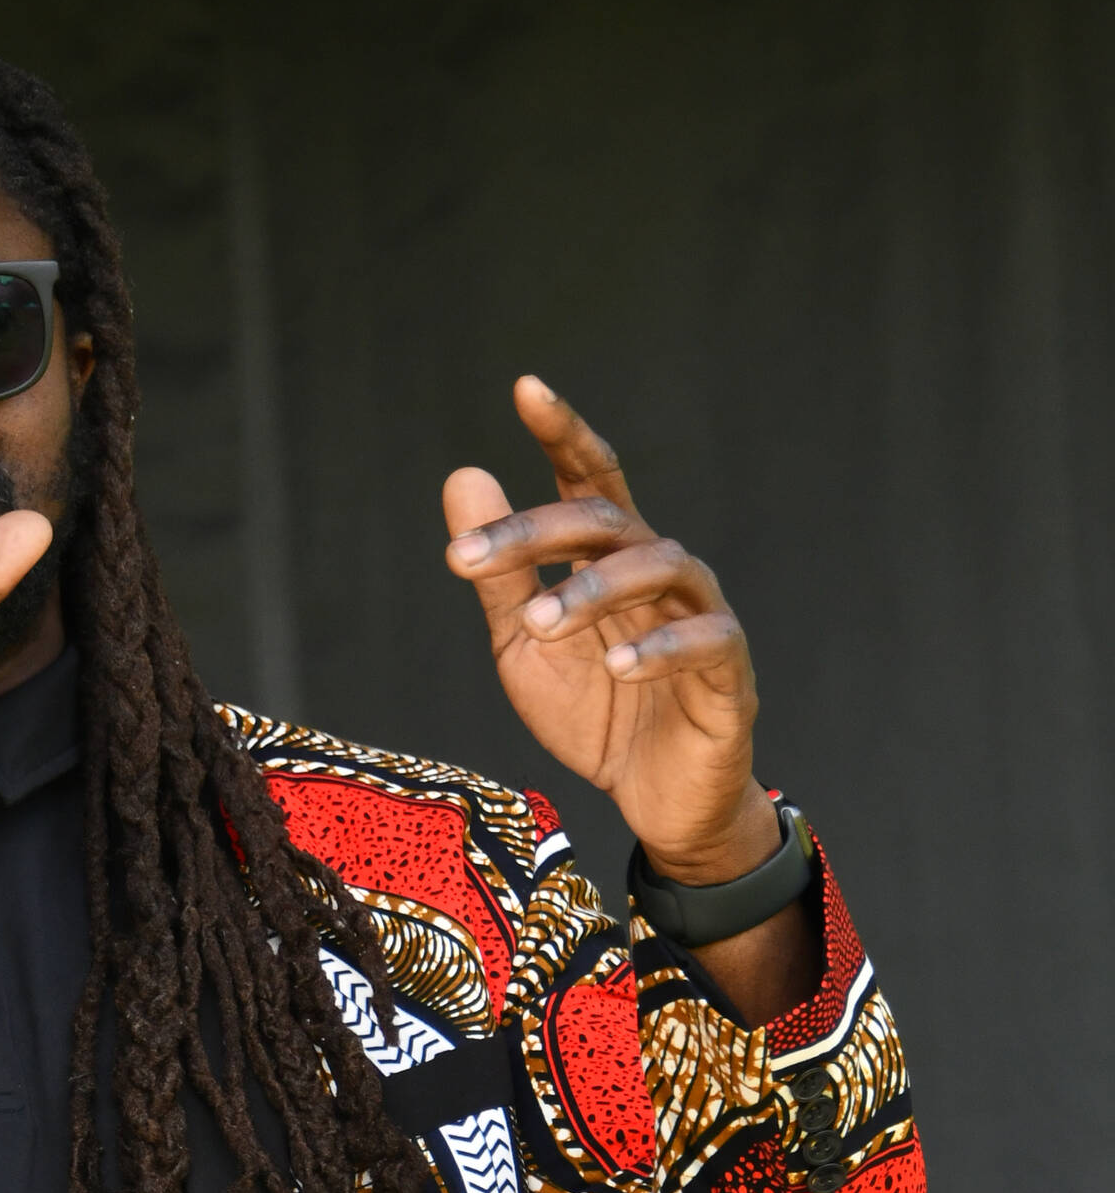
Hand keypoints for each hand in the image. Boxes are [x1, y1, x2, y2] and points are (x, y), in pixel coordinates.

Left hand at [443, 377, 773, 884]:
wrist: (655, 803)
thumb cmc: (597, 715)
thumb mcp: (526, 648)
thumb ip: (500, 574)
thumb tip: (463, 475)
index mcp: (611, 562)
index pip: (591, 480)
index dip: (564, 432)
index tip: (525, 388)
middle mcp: (661, 573)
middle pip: (608, 521)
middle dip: (535, 532)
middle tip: (468, 559)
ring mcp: (701, 617)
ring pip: (659, 569)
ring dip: (591, 591)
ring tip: (540, 624)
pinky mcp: (730, 674)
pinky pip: (705, 641)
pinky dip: (659, 647)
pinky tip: (617, 666)